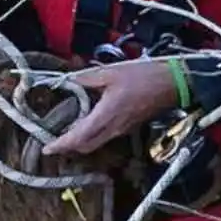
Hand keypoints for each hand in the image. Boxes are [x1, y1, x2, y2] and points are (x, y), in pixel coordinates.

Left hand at [43, 59, 179, 156]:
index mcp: (107, 115)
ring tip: (66, 134)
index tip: (47, 148)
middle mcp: (114, 128)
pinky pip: (106, 136)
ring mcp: (123, 129)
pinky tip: (88, 123)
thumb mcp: (111, 72)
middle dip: (68, 148)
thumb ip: (87, 78)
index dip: (61, 145)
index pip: (79, 137)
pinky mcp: (129, 126)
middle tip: (54, 142)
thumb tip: (69, 79)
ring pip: (96, 143)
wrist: (173, 84)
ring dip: (81, 142)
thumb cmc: (144, 76)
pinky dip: (93, 135)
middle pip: (86, 146)